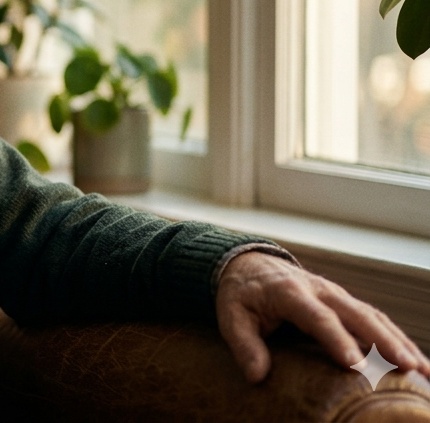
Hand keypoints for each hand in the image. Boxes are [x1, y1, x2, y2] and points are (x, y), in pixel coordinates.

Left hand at [215, 251, 429, 382]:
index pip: (318, 317)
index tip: (355, 365)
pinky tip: (417, 363)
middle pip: (358, 315)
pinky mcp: (347, 304)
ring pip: (375, 318)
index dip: (337, 340)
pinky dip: (399, 340)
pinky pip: (377, 321)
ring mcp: (338, 295)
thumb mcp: (230, 315)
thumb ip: (243, 344)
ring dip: (401, 342)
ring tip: (423, 371)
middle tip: (407, 367)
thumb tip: (256, 376)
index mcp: (290, 293)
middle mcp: (321, 291)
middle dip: (384, 341)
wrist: (250, 264)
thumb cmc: (241, 294)